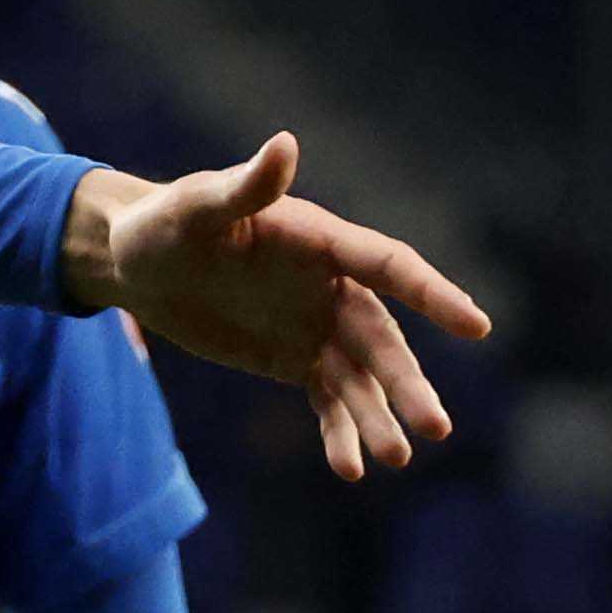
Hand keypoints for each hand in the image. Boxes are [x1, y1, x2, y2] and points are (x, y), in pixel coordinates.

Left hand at [63, 133, 490, 479]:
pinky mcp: (293, 358)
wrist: (135, 262)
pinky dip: (340, 432)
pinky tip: (350, 468)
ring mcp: (315, 325)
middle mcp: (331, 285)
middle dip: (407, 382)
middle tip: (436, 428)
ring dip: (381, 416)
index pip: (390, 267)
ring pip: (361, 377)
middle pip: (382, 338)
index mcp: (321, 241)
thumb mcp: (195, 207)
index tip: (477, 326)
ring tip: (396, 457)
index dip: (434, 295)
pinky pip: (327, 399)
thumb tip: (285, 144)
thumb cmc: (165, 222)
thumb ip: (246, 187)